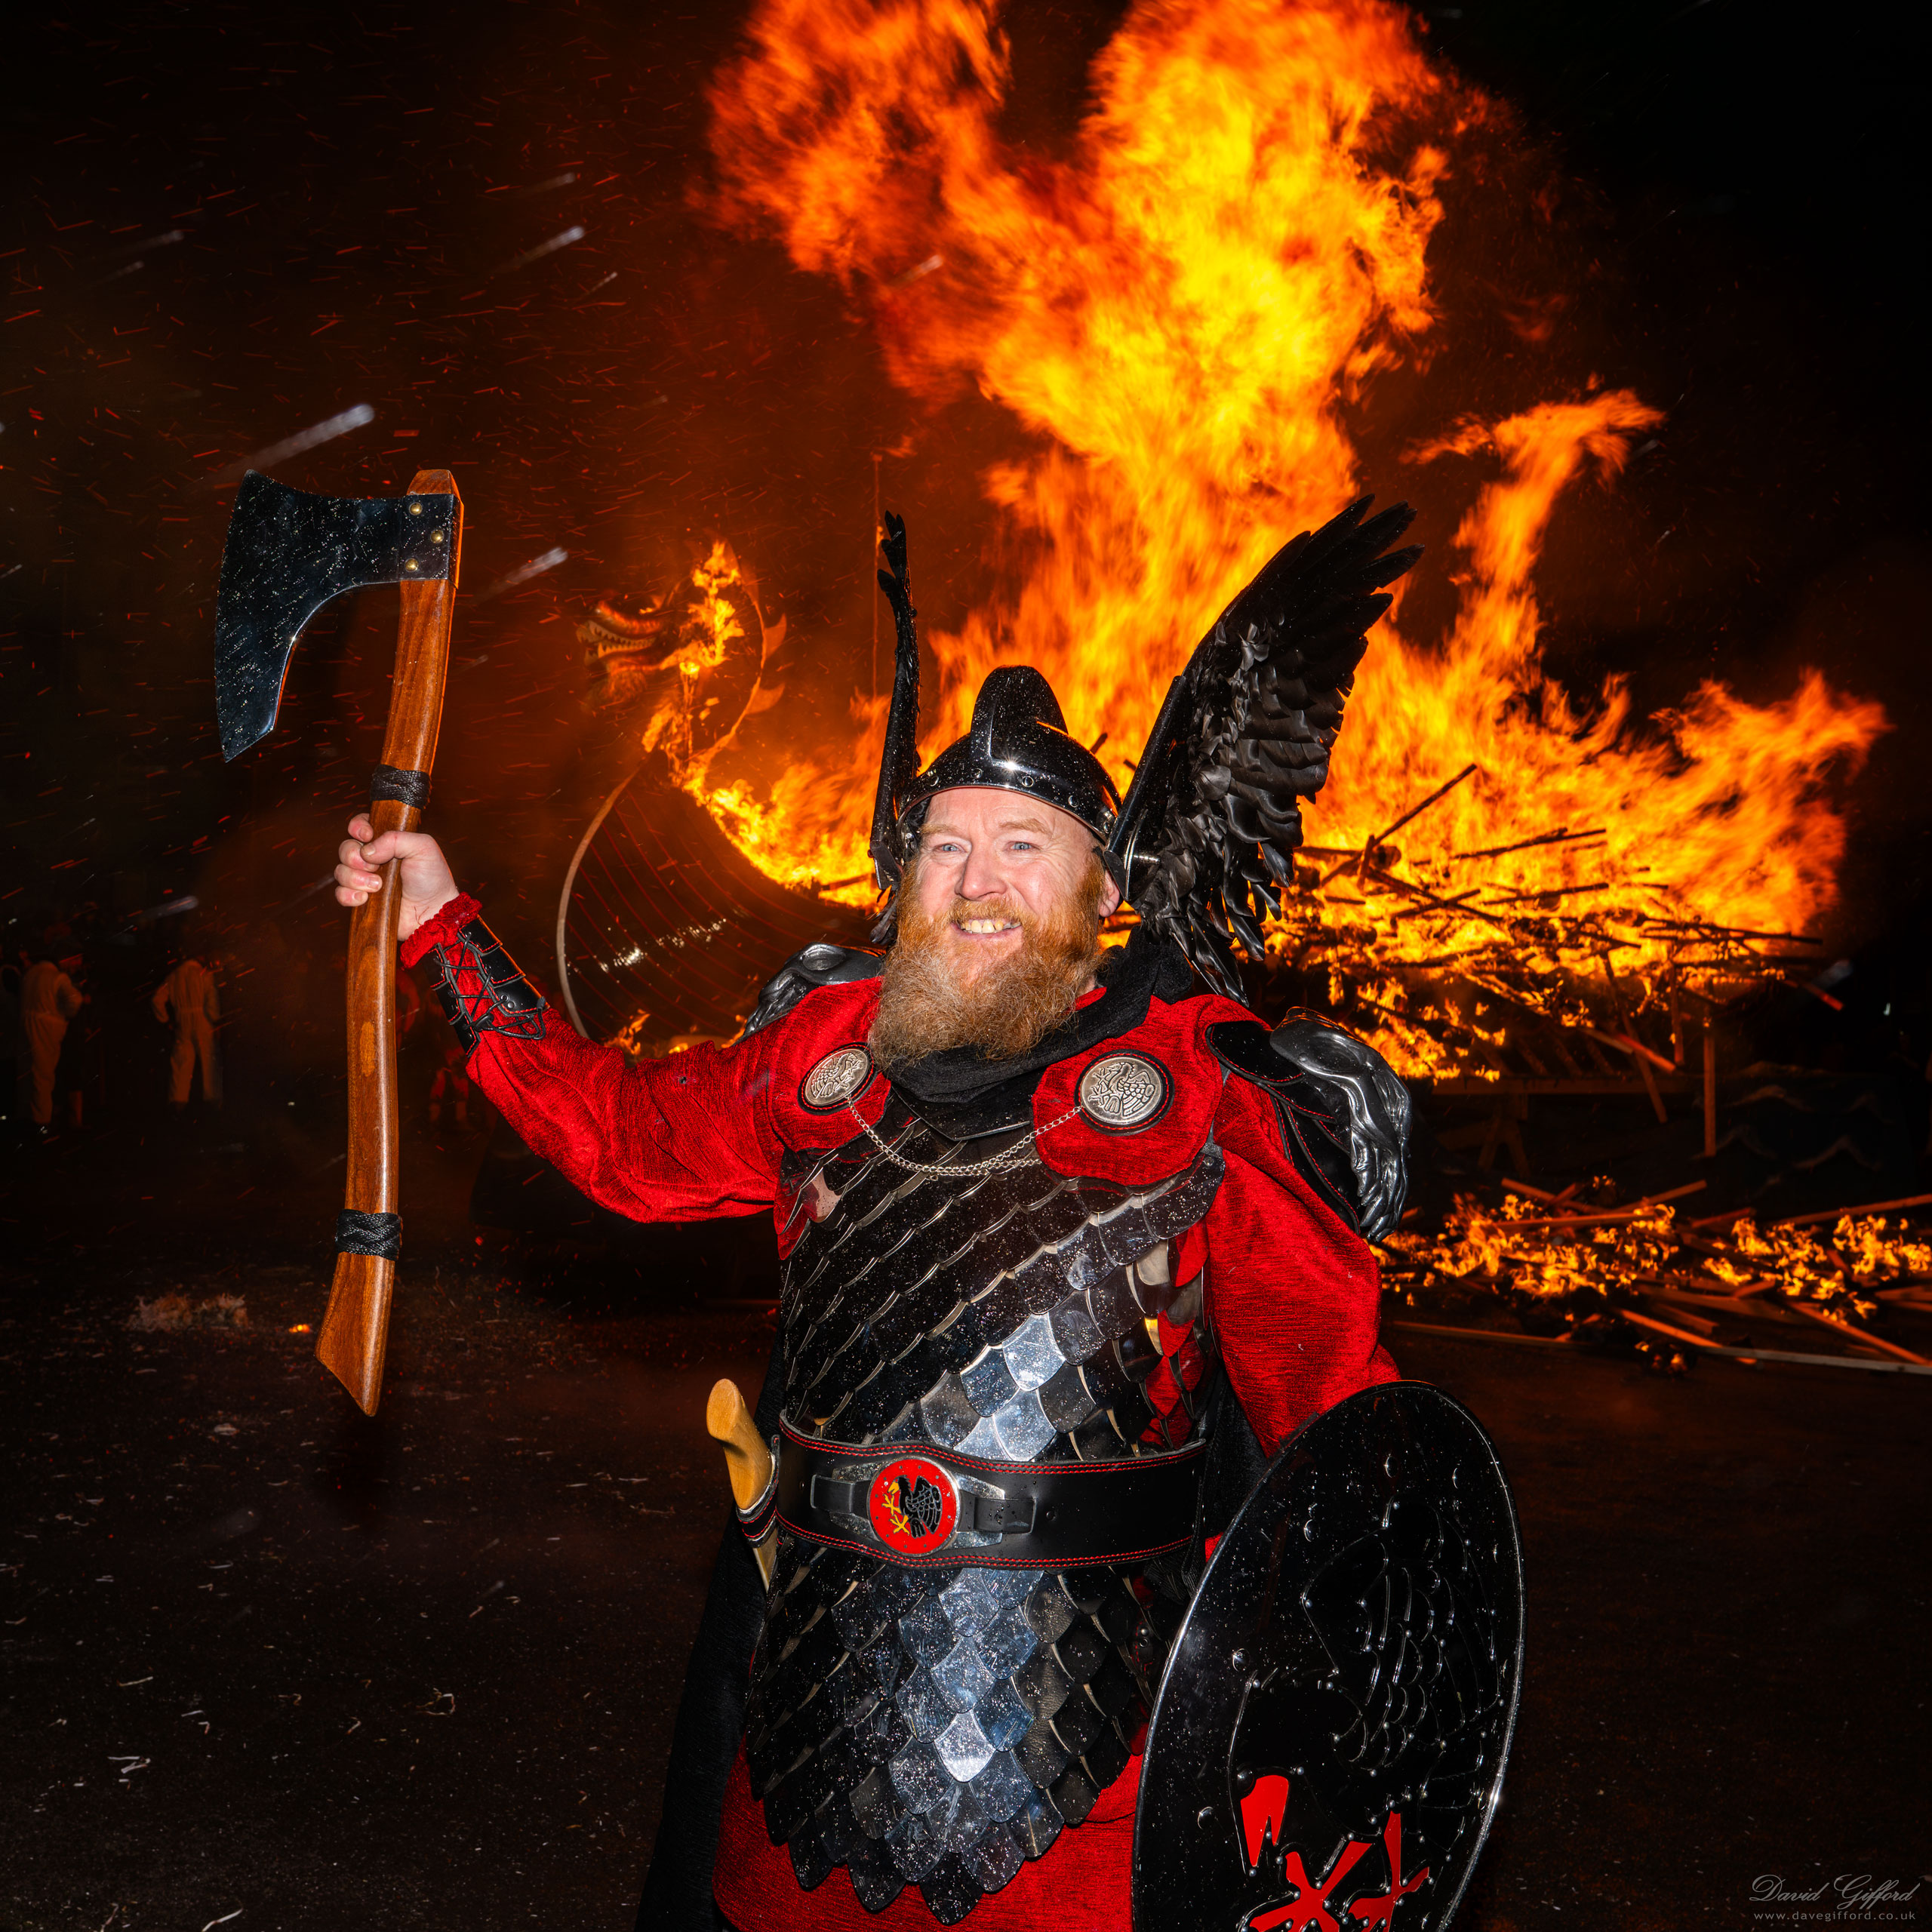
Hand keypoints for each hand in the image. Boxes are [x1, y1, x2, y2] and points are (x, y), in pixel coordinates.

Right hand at [334, 814, 459, 942]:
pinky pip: (340, 894)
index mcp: (387, 842)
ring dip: (356, 878)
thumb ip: (396, 838)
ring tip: (378, 886)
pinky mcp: (362, 900)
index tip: (367, 836)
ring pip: (341, 871)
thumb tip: (367, 850)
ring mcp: (365, 879)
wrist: (433, 912)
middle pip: (346, 848)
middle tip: (375, 867)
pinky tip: (365, 898)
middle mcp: (373, 859)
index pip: (360, 825)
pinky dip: (349, 895)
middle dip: (354, 856)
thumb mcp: (423, 848)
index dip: (358, 827)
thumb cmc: (432, 879)